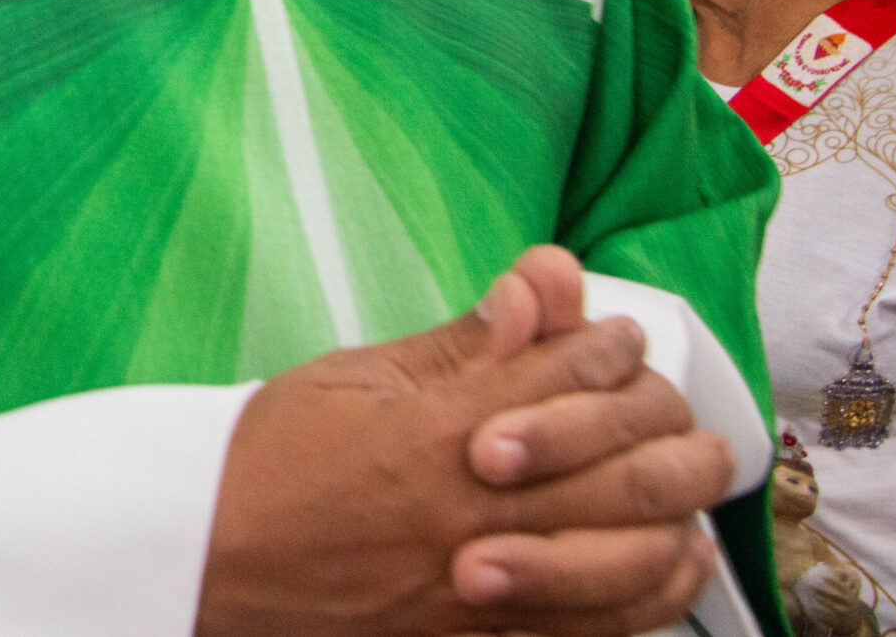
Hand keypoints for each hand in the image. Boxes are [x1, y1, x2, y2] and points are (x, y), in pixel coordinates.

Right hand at [197, 246, 732, 636]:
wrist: (202, 559)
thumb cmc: (265, 464)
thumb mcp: (351, 378)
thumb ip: (456, 345)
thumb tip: (532, 293)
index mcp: (434, 433)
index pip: (564, 378)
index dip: (605, 347)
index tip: (614, 336)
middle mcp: (469, 512)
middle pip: (622, 471)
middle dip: (667, 428)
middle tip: (680, 409)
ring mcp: (478, 587)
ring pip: (627, 556)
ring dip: (677, 514)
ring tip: (693, 483)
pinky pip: (594, 631)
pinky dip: (649, 597)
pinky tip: (668, 564)